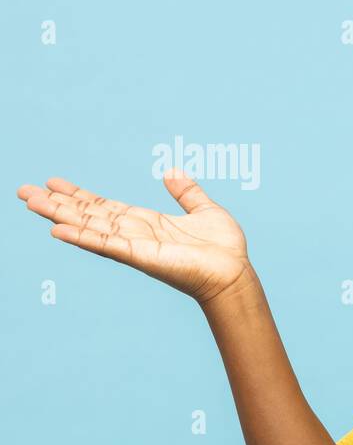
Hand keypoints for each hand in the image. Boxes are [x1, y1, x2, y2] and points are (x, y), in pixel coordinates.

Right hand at [16, 168, 252, 306]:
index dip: (79, 195)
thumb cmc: (224, 248)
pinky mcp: (140, 257)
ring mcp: (134, 246)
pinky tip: (57, 229)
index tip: (54, 182)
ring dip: (60, 215)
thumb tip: (172, 172)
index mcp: (147, 223)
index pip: (105, 207)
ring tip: (31, 202)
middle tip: (25, 191)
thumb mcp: (204, 210)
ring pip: (89, 227)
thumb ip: (187, 193)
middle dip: (58, 204)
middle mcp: (134, 234)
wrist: (235, 273)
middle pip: (88, 216)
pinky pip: (106, 245)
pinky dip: (81, 237)